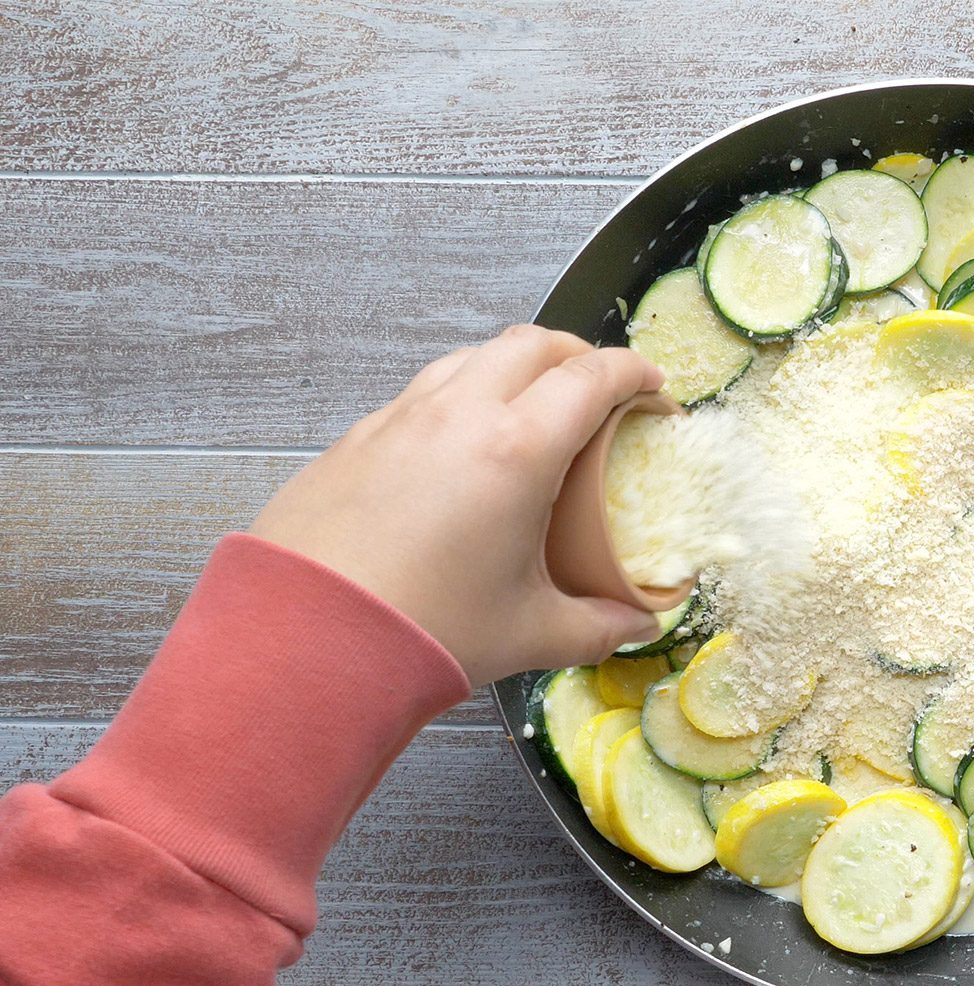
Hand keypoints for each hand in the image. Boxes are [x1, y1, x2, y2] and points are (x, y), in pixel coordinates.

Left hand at [251, 325, 668, 686]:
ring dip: (513, 367)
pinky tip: (460, 449)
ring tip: (530, 408)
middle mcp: (458, 415)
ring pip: (470, 358)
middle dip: (576, 355)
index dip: (634, 374)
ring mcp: (399, 419)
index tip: (654, 389)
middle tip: (600, 390)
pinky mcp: (356, 439)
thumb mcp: (529, 633)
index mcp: (516, 450)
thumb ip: (598, 626)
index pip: (591, 379)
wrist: (306, 639)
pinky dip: (459, 398)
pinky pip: (421, 394)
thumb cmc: (426, 632)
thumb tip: (639, 622)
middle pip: (531, 344)